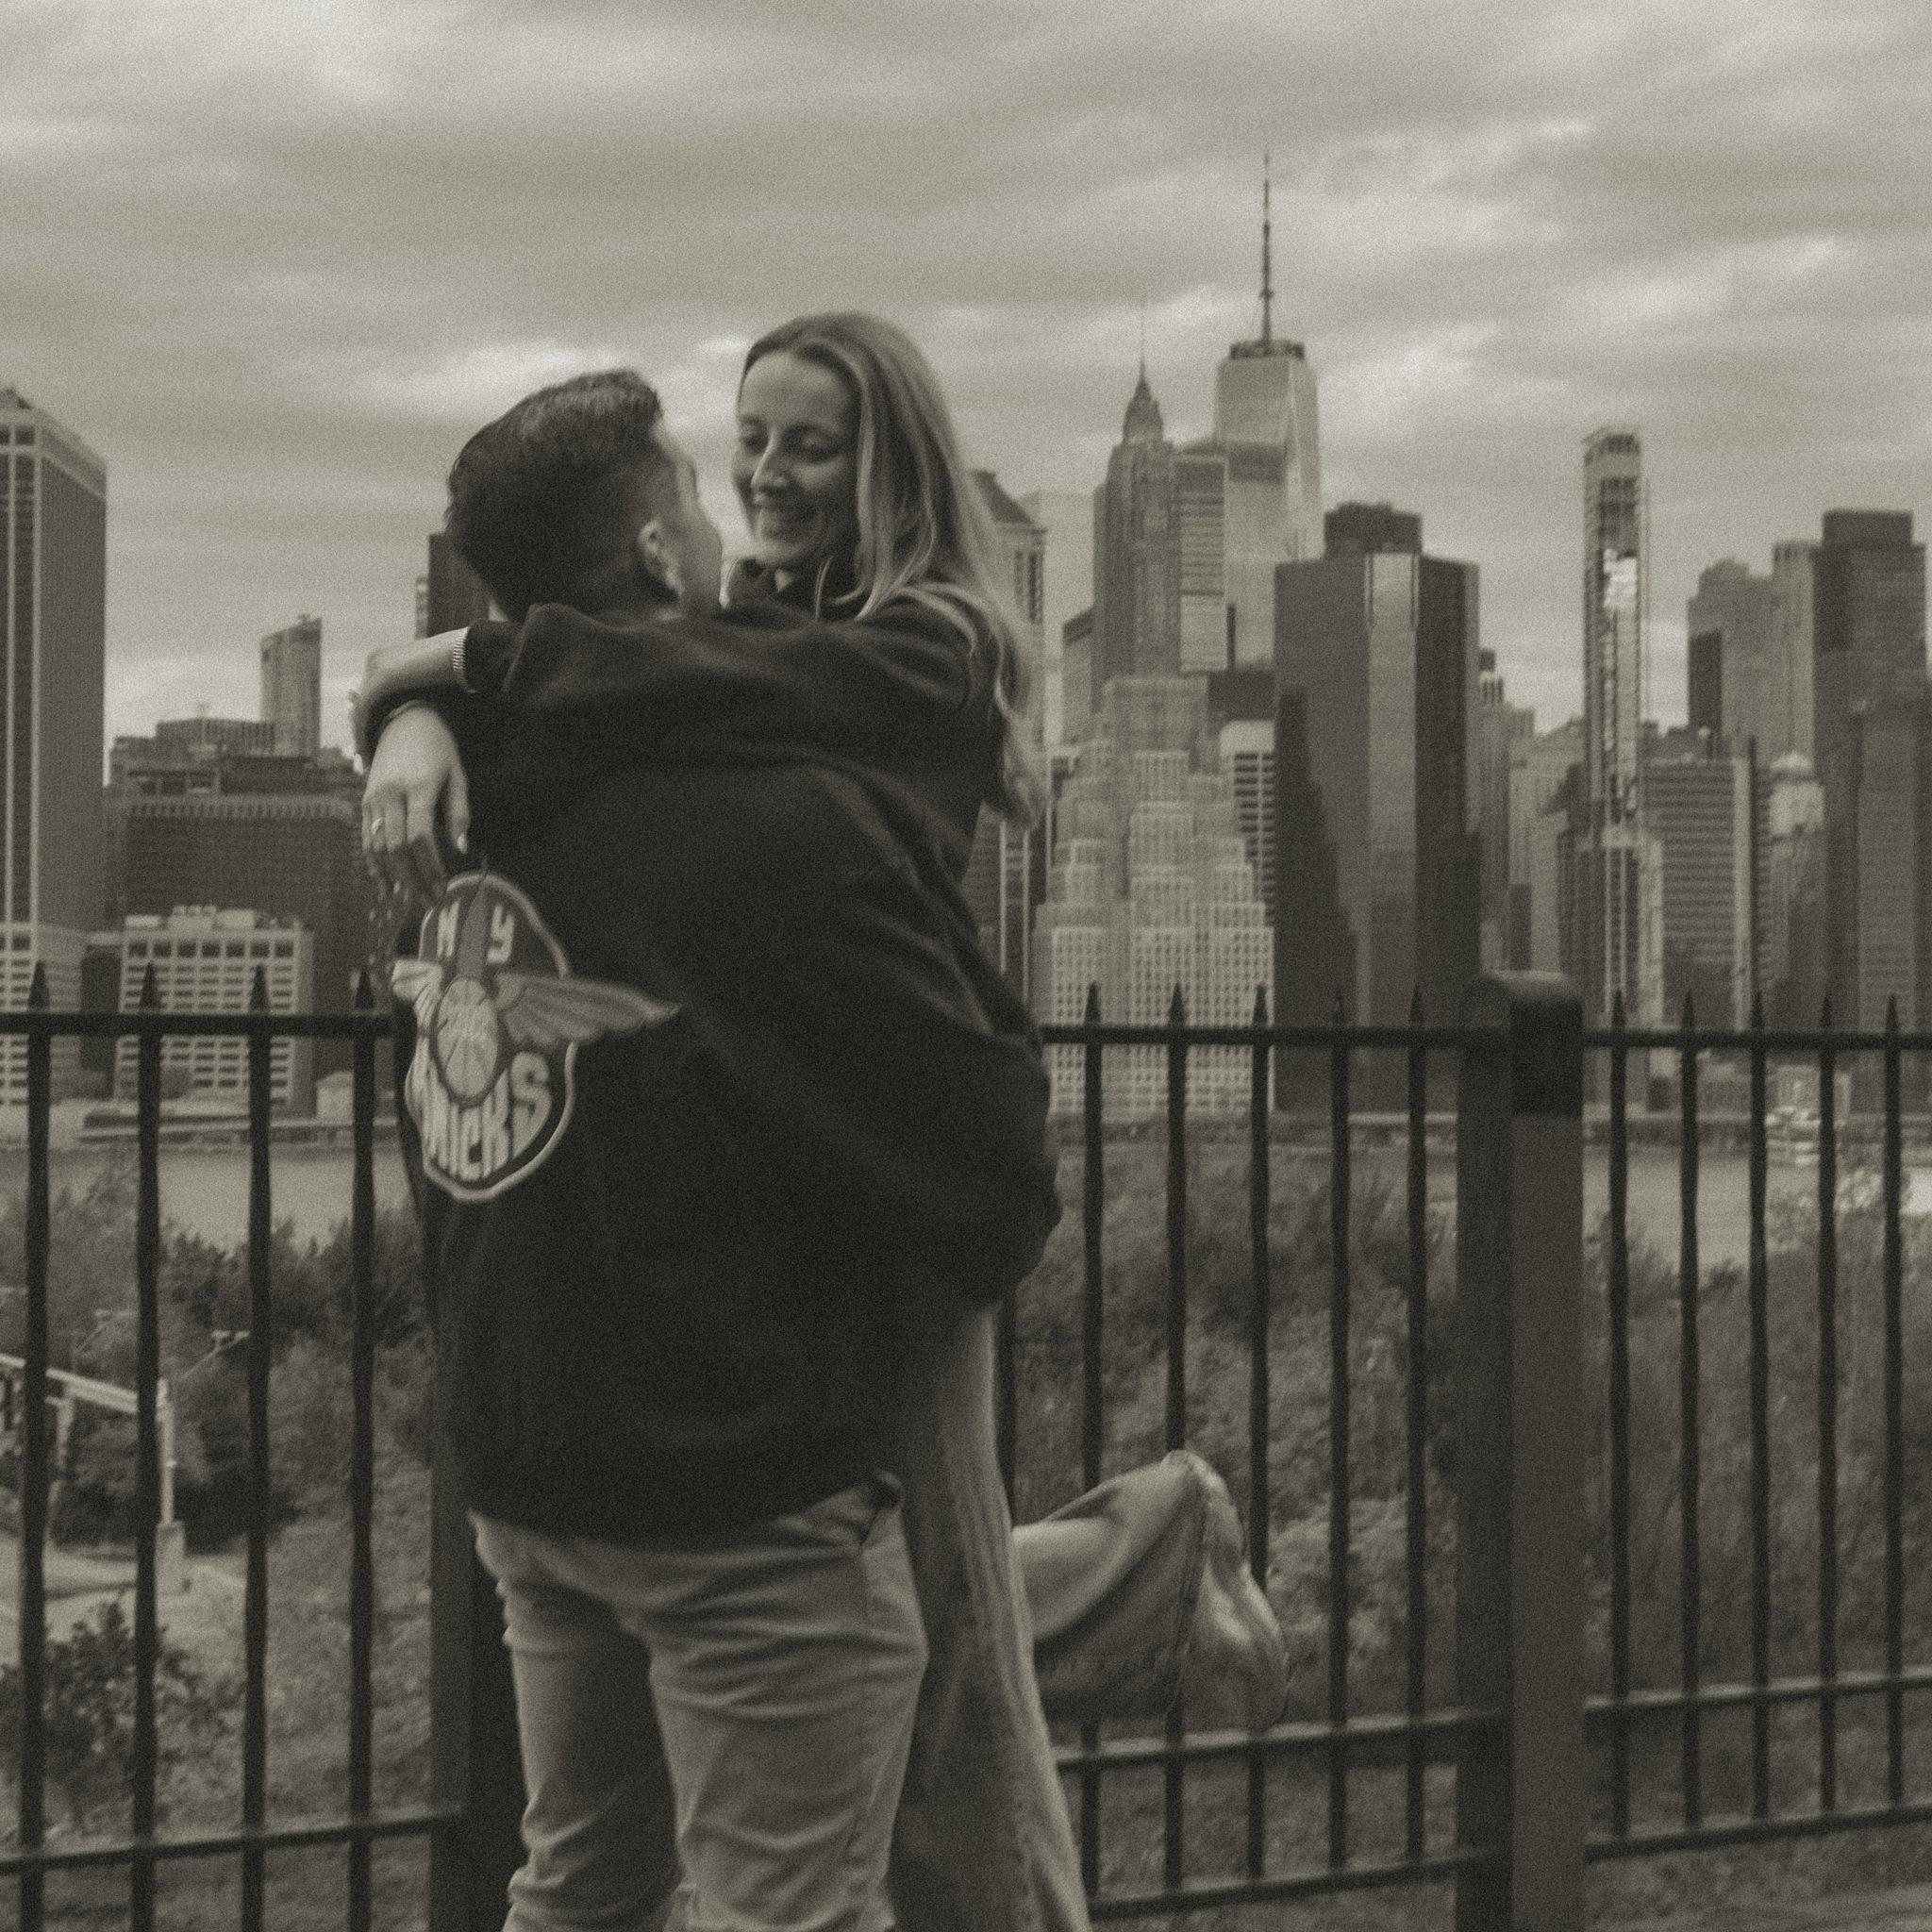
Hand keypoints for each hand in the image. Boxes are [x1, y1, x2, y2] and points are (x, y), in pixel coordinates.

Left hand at [353, 632, 467, 760]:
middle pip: (363, 701)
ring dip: (360, 736)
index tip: (374, 740)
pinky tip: (367, 752)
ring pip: (360, 710)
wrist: (464, 653)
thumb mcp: (434, 681)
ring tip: (365, 759)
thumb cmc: (458, 667)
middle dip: (362, 729)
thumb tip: (428, 707)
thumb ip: (422, 692)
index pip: (372, 693)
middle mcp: (376, 660)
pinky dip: (363, 734)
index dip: (371, 719)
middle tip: (363, 755)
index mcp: (387, 657)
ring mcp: (375, 668)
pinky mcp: (380, 680)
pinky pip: (364, 713)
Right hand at [362, 704, 469, 908]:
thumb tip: (461, 850)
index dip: (430, 865)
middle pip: (396, 846)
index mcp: (418, 787)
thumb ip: (458, 813)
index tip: (442, 886)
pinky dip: (373, 865)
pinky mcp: (364, 801)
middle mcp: (390, 794)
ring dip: (393, 877)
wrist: (404, 721)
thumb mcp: (457, 775)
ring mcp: (373, 798)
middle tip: (429, 902)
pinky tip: (384, 886)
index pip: (419, 834)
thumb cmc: (439, 750)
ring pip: (377, 846)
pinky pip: (365, 838)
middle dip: (413, 879)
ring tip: (409, 901)